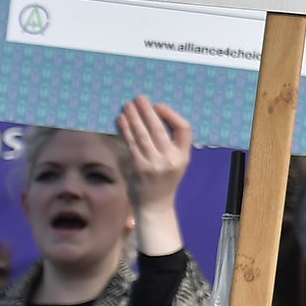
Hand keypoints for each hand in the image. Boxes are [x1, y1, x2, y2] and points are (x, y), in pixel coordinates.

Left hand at [117, 97, 192, 257]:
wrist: (155, 208)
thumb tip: (151, 121)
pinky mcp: (140, 169)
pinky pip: (131, 145)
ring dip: (134, 118)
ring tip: (128, 105)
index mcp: (183, 156)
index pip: (184, 130)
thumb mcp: (175, 165)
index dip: (171, 116)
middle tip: (140, 98)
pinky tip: (120, 120)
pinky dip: (125, 131)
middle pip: (160, 129)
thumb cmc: (163, 183)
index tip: (159, 106)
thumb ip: (168, 147)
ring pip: (143, 135)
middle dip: (148, 112)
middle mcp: (171, 159)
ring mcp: (155, 164)